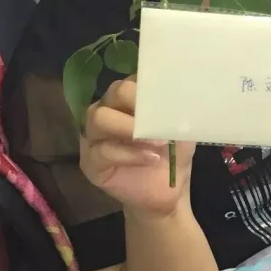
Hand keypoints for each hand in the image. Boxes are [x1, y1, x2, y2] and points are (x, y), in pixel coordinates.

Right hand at [80, 78, 195, 215]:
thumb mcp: (180, 129)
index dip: (150, 86)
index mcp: (129, 98)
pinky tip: (151, 159)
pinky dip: (130, 154)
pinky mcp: (90, 161)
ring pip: (99, 118)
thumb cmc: (172, 154)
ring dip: (130, 128)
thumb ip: (175, 110)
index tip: (170, 99)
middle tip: (160, 121)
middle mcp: (108, 109)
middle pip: (114, 92)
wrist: (168, 192)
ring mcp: (94, 135)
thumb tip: (179, 92)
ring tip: (157, 142)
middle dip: (138, 104)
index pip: (133, 78)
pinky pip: (103, 150)